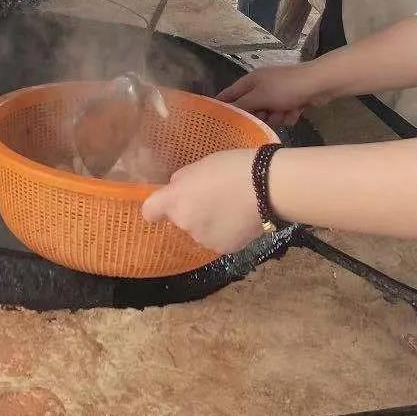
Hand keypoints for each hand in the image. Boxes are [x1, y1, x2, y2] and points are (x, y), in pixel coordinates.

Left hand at [142, 149, 261, 252]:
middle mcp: (184, 224)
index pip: (149, 211)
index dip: (157, 207)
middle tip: (212, 196)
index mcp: (175, 200)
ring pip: (199, 231)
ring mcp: (203, 240)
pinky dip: (224, 232)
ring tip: (230, 208)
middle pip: (179, 220)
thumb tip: (179, 190)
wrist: (267, 187)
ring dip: (207, 223)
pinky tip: (239, 220)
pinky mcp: (223, 250)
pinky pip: (216, 240)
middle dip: (190, 210)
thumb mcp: (200, 165)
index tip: (168, 201)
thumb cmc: (232, 167)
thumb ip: (183, 181)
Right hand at [218, 63, 323, 127]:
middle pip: (251, 109)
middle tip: (265, 116)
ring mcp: (277, 94)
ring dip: (277, 117)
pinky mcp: (291, 101)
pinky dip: (289, 115)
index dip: (223, 106)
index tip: (216, 122)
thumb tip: (224, 111)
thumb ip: (241, 106)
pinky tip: (296, 111)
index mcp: (251, 81)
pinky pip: (283, 115)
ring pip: (268, 115)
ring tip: (285, 111)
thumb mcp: (259, 97)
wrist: (318, 84)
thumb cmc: (285, 88)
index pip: (229, 94)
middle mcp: (262, 86)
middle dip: (259, 115)